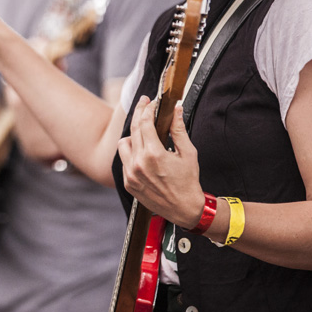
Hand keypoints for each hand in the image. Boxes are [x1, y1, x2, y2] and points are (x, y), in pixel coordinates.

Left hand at [117, 96, 205, 227]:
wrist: (184, 209)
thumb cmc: (188, 182)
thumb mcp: (188, 154)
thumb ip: (179, 130)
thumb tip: (176, 109)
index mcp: (154, 154)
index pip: (144, 123)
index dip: (147, 108)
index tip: (151, 101)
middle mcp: (139, 163)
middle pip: (133, 129)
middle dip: (139, 113)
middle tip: (145, 104)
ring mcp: (131, 174)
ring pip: (123, 144)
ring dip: (132, 135)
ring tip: (144, 133)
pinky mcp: (128, 183)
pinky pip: (124, 160)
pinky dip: (131, 153)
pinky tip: (142, 152)